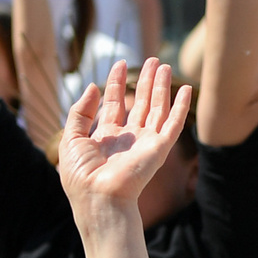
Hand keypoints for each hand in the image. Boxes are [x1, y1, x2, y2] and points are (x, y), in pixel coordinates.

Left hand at [59, 59, 194, 215]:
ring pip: (157, 108)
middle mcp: (129, 137)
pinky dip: (181, 106)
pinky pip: (174, 123)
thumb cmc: (81, 174)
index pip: (114, 102)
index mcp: (107, 136)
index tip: (119, 63)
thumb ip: (80, 111)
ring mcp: (146, 142)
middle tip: (152, 60)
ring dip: (161, 87)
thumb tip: (93, 86)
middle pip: (140, 102)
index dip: (116, 82)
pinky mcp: (159, 148)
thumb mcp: (71, 137)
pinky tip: (186, 89)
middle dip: (145, 80)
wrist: (98, 197)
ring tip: (163, 65)